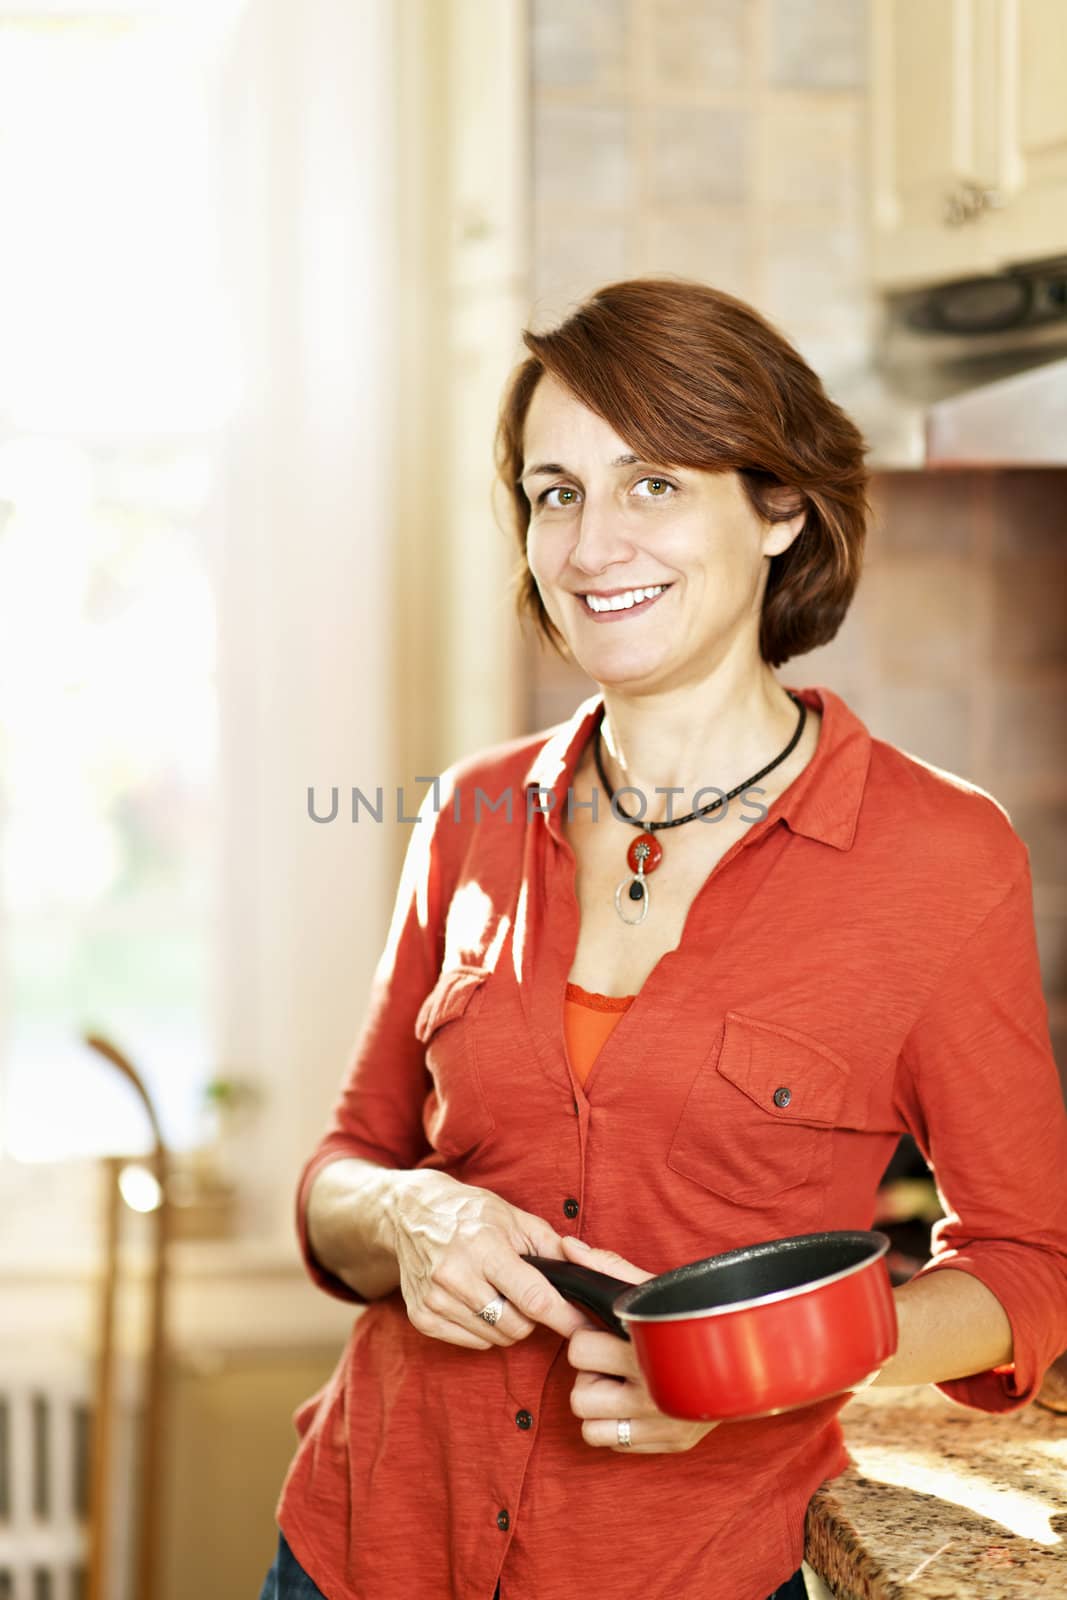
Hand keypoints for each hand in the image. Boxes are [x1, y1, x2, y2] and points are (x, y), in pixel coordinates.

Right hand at [389, 1170, 588, 1349]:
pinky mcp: (422, 1318)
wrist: (410, 1214)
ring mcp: (435, 1300)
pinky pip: (473, 1342)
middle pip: (517, 1325)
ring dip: (507, 1322)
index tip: (582, 1326)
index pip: (533, 1298)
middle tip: (527, 1294)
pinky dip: (484, 1329)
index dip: (563, 1316)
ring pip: (496, 1337)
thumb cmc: (469, 1213)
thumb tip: (583, 1275)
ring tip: (499, 1292)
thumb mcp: (514, 1217)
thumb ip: (552, 1247)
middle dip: (532, 1316)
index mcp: (484, 1246)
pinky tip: (477, 1301)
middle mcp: (455, 1275)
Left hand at [560, 1236, 721, 1453]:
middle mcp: (655, 1394)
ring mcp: (663, 1425)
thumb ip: (607, 1268)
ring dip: (600, 1406)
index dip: (588, 1337)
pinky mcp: (671, 1444)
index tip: (606, 1334)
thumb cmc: (691, 1312)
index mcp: (648, 1350)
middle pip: (579, 1395)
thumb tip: (567, 1246)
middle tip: (614, 1362)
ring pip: (589, 1426)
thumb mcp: (652, 1287)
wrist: (749, 1349)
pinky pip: (609, 1443)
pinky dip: (614, 1426)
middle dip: (592, 1375)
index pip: (580, 1350)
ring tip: (623, 1384)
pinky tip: (634, 1403)